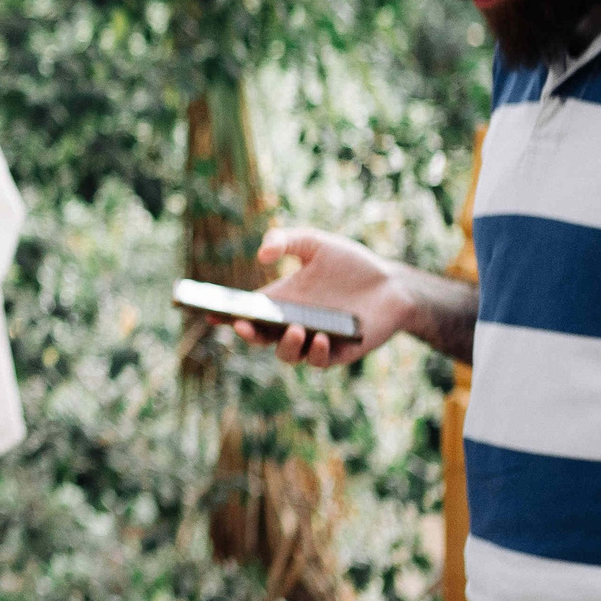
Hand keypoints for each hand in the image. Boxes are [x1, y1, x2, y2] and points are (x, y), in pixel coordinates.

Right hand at [231, 227, 412, 368]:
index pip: (247, 312)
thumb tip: (261, 256)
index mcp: (281, 302)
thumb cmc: (351, 264)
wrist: (392, 283)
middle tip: (242, 324)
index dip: (225, 314)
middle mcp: (293, 324)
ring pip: (288, 355)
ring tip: (295, 329)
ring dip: (286, 346)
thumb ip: (286, 240)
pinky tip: (322, 337)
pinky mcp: (340, 352)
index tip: (209, 311)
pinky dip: (318, 352)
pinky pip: (322, 360)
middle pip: (261, 338)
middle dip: (248, 334)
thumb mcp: (315, 244)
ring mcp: (314, 340)